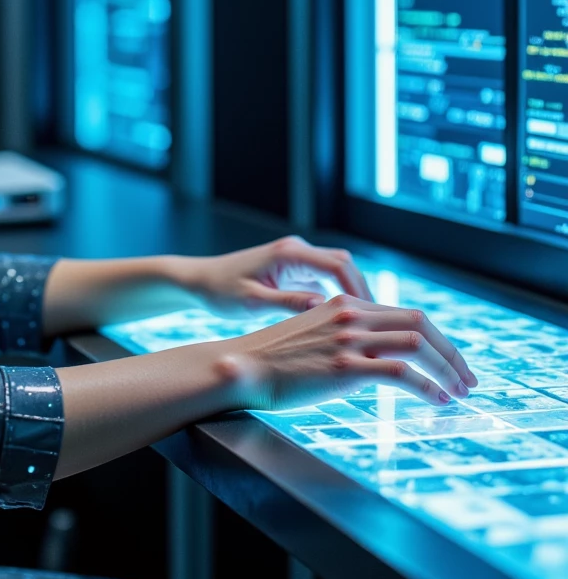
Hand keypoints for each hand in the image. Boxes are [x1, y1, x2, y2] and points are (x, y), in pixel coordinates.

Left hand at [175, 234, 373, 313]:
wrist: (199, 281)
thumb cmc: (220, 291)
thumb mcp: (251, 301)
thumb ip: (286, 302)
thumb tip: (322, 307)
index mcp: (288, 253)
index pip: (337, 265)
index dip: (358, 290)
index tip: (373, 315)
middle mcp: (296, 251)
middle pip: (343, 265)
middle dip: (362, 293)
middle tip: (379, 323)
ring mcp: (296, 260)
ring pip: (337, 273)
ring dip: (351, 297)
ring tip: (367, 327)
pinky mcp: (294, 272)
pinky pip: (324, 282)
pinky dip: (337, 300)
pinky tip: (343, 326)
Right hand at [220, 292, 478, 412]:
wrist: (242, 366)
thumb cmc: (272, 359)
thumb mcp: (313, 336)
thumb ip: (344, 338)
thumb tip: (374, 361)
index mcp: (345, 303)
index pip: (406, 314)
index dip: (436, 339)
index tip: (449, 362)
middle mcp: (351, 314)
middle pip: (420, 323)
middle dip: (451, 352)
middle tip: (467, 378)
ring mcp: (349, 339)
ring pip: (417, 344)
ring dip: (447, 370)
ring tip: (459, 393)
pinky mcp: (345, 366)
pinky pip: (402, 373)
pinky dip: (428, 388)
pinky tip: (436, 401)